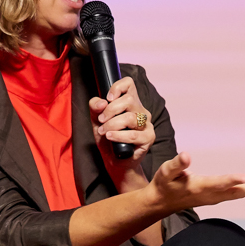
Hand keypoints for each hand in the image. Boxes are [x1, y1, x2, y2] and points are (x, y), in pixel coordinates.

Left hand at [89, 76, 153, 190]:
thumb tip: (102, 102)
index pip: (129, 84)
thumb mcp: (96, 121)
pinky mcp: (149, 137)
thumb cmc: (108, 140)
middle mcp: (141, 111)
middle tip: (101, 121)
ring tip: (105, 132)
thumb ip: (95, 108)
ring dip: (113, 125)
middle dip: (110, 110)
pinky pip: (133, 134)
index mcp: (130, 103)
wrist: (115, 161)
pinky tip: (110, 137)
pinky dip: (119, 135)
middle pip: (128, 99)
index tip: (108, 98)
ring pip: (130, 117)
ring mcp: (147, 124)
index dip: (118, 87)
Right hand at [146, 152, 244, 211]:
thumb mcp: (165, 172)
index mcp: (199, 187)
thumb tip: (187, 155)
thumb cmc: (164, 184)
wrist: (161, 202)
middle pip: (235, 192)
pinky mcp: (216, 197)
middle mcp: (210, 195)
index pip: (218, 183)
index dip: (232, 180)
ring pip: (238, 194)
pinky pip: (236, 194)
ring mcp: (214, 198)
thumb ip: (177, 164)